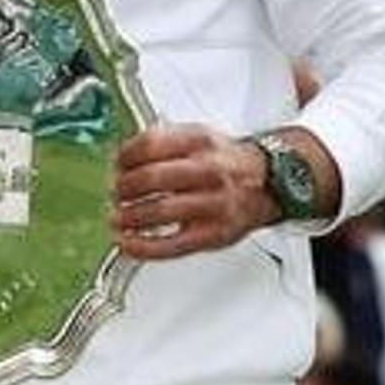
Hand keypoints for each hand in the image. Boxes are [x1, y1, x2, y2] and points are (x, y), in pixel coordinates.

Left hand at [109, 125, 274, 260]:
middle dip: (123, 188)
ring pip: (158, 211)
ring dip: (127, 217)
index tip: (116, 166)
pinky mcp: (213, 234)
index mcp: (201, 142)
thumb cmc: (226, 162)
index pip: (150, 144)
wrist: (269, 182)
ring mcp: (213, 204)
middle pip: (151, 178)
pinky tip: (127, 243)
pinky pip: (170, 246)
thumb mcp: (198, 138)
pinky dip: (141, 246)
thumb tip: (120, 160)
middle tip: (115, 193)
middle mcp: (209, 170)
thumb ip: (161, 143)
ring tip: (117, 218)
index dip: (124, 157)